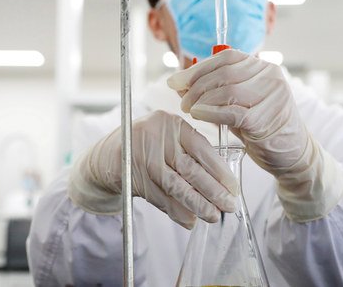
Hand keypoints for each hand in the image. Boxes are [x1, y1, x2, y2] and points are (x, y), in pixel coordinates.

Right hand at [68, 110, 237, 228]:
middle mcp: (154, 137)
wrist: (108, 156)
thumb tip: (223, 180)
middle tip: (229, 206)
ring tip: (213, 217)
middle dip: (213, 191)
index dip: (220, 170)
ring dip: (197, 205)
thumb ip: (189, 150)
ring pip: (175, 186)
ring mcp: (140, 158)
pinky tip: (190, 220)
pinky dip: (177, 212)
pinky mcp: (131, 178)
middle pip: (190, 169)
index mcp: (170, 122)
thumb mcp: (167, 136)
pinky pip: (159, 199)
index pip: (201, 148)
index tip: (234, 187)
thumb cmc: (148, 145)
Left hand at [167, 49, 342, 221]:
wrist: (294, 155)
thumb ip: (213, 92)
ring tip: (189, 110)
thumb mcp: (238, 105)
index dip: (197, 68)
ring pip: (227, 91)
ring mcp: (272, 96)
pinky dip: (210, 112)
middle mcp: (271, 76)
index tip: (175, 80)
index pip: (226, 58)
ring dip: (201, 100)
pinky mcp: (267, 118)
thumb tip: (179, 83)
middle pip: (224, 74)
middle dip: (196, 87)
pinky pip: (232, 112)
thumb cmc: (263, 128)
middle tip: (182, 102)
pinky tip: (198, 115)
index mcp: (264, 67)